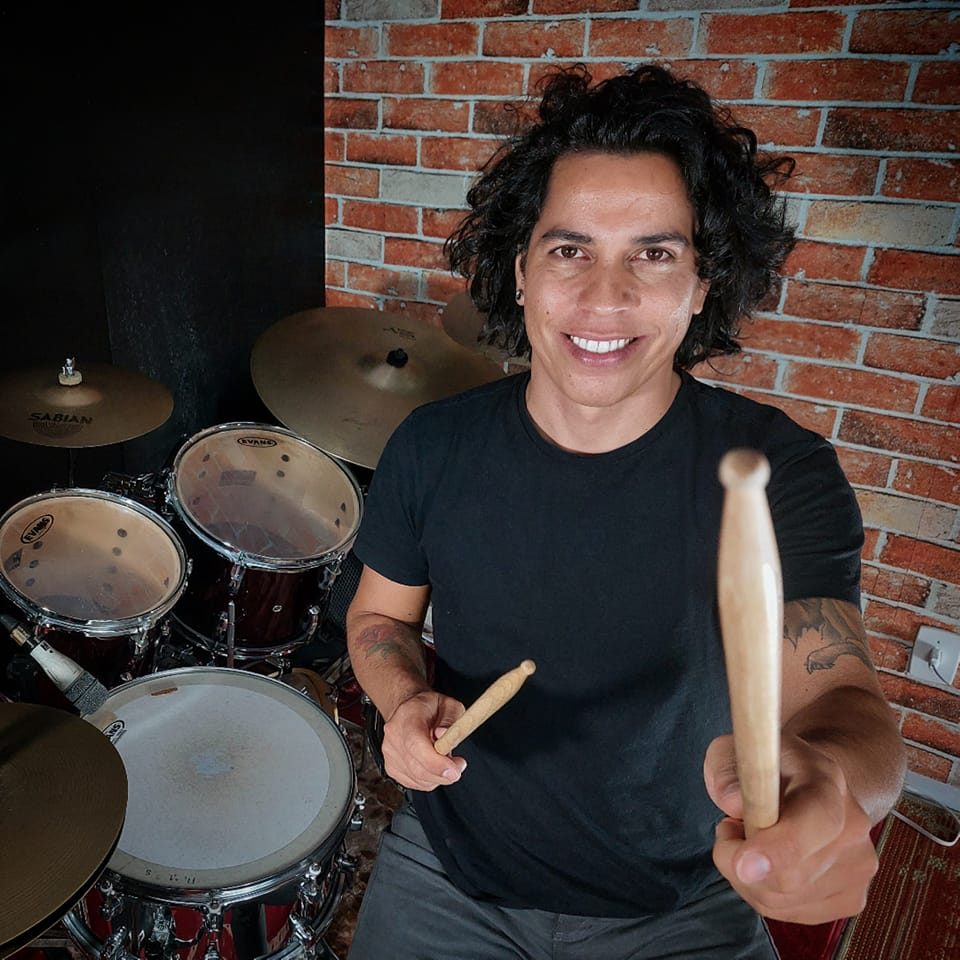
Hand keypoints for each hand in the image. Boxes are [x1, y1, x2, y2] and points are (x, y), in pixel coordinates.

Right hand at [381, 691, 467, 790]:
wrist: (409, 711)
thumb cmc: (429, 708)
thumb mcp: (449, 705)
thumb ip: (451, 719)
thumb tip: (445, 735)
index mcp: (407, 717)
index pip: (416, 745)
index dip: (436, 763)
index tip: (454, 770)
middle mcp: (394, 736)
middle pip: (417, 767)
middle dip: (444, 773)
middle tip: (459, 765)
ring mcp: (390, 753)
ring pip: (418, 779)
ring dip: (438, 776)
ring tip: (446, 759)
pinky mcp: (391, 767)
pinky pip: (415, 783)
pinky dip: (429, 779)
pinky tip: (433, 765)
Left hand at [704, 733, 878, 923]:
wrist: (811, 783)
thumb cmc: (768, 768)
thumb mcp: (735, 751)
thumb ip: (727, 771)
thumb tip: (733, 803)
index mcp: (826, 779)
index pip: (816, 820)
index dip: (779, 848)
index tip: (743, 863)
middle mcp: (853, 826)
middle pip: (789, 875)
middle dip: (737, 859)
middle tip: (731, 827)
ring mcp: (859, 866)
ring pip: (781, 899)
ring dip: (748, 877)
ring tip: (751, 840)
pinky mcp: (852, 898)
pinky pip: (788, 913)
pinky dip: (762, 893)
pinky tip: (767, 864)